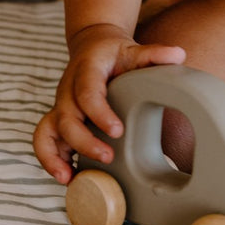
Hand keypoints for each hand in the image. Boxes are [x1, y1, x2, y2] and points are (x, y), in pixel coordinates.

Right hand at [33, 24, 185, 184]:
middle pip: (66, 119)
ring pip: (46, 132)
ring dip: (53, 157)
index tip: (118, 131)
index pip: (87, 93)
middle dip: (84, 142)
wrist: (92, 46)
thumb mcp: (134, 49)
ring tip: (68, 178)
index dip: (99, 113)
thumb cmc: (115, 53)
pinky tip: (68, 178)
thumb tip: (178, 55)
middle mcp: (68, 91)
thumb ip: (154, 54)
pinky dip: (52, 160)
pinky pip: (46, 141)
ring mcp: (61, 106)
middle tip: (108, 157)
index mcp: (87, 72)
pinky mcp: (59, 119)